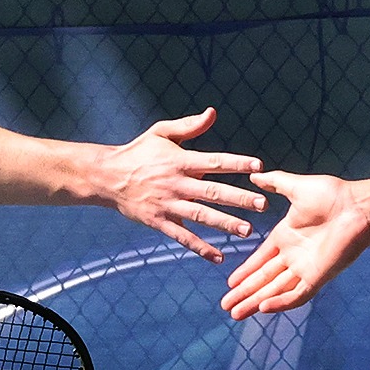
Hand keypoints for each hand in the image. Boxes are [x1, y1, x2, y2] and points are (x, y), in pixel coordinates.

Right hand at [97, 108, 266, 262]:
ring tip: (247, 231)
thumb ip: (189, 126)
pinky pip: (182, 237)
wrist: (107, 176)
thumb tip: (213, 113)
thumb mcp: (161, 132)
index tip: (258, 166)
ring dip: (225, 224)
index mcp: (180, 161)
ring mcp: (168, 205)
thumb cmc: (138, 151)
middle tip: (262, 205)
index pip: (214, 161)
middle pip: (212, 192)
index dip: (237, 163)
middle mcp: (176, 183)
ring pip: (201, 216)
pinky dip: (200, 248)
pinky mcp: (159, 222)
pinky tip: (219, 257)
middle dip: (239, 199)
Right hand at [219, 169, 369, 318]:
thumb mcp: (296, 187)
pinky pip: (296, 295)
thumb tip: (255, 176)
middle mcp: (293, 255)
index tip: (230, 282)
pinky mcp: (318, 276)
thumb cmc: (333, 196)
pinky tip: (263, 308)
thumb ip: (275, 183)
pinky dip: (280, 303)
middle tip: (225, 305)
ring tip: (236, 313)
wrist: (358, 206)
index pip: (261, 259)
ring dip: (255, 302)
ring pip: (275, 291)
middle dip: (244, 292)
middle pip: (264, 279)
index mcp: (286, 236)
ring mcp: (305, 268)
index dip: (246, 271)